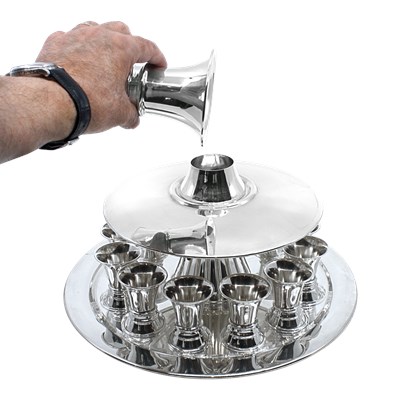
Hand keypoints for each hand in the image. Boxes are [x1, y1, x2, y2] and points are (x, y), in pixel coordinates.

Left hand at [36, 21, 166, 132]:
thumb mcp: (120, 114)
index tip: (158, 64)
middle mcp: (99, 36)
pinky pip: (69, 38)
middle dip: (130, 45)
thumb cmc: (86, 101)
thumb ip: (131, 114)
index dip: (157, 57)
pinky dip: (77, 48)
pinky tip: (79, 63)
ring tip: (104, 62)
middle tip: (131, 65)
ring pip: (95, 29)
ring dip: (104, 43)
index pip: (147, 47)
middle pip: (121, 31)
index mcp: (121, 48)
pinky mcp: (55, 44)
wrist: (50, 103)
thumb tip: (132, 118)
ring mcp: (75, 36)